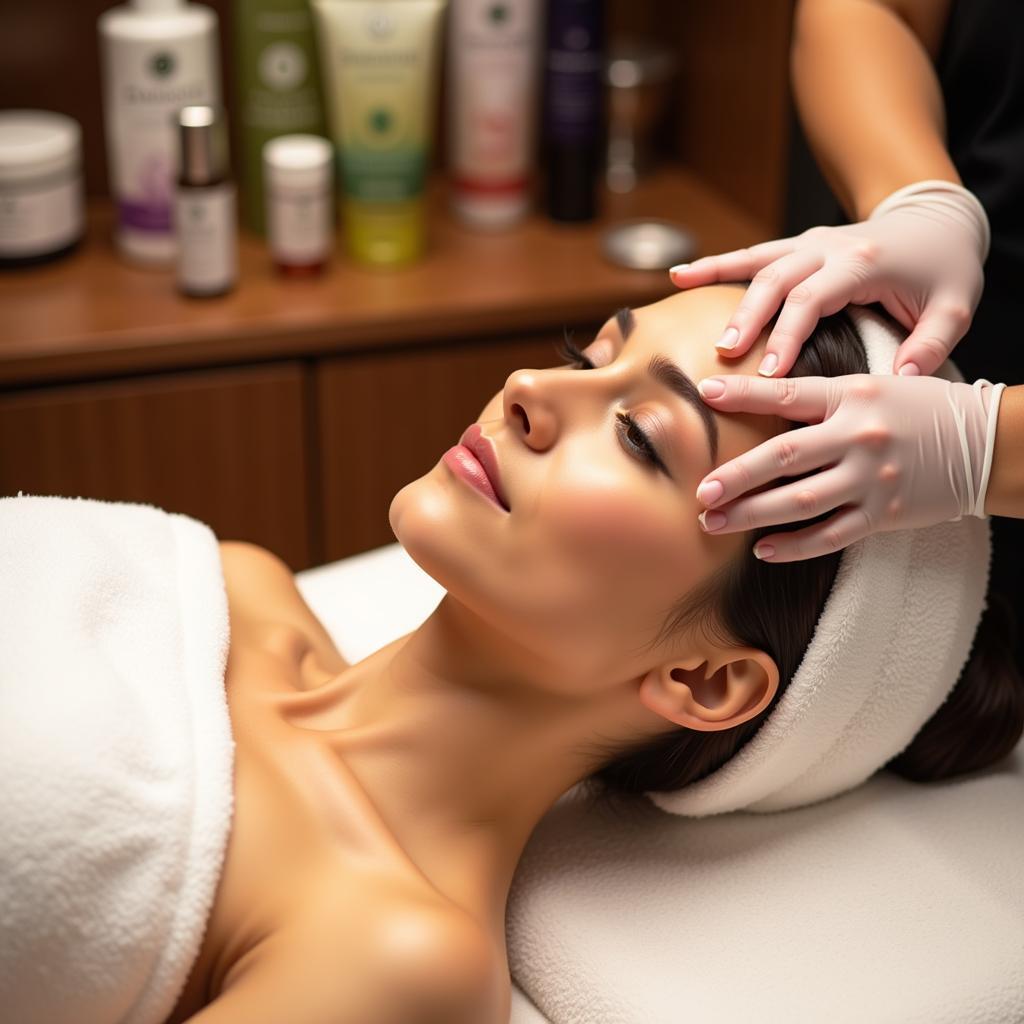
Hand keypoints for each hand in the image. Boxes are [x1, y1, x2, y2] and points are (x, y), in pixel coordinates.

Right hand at [670, 181, 989, 377]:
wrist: (938, 219)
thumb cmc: (944, 269)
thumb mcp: (956, 307)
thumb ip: (931, 343)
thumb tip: (903, 377)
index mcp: (863, 262)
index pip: (813, 300)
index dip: (788, 335)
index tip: (770, 375)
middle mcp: (830, 246)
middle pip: (776, 280)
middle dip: (748, 318)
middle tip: (726, 354)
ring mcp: (811, 242)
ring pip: (757, 262)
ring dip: (720, 284)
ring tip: (687, 304)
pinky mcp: (798, 245)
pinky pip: (751, 254)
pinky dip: (715, 265)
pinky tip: (679, 275)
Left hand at [693, 372, 1003, 562]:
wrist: (985, 443)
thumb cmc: (921, 409)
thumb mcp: (874, 386)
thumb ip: (822, 397)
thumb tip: (763, 399)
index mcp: (853, 396)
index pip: (788, 394)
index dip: (744, 394)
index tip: (705, 393)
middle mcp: (858, 436)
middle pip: (784, 457)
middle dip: (736, 476)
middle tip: (700, 492)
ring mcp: (871, 479)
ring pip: (799, 502)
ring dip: (751, 515)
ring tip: (715, 523)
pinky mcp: (883, 514)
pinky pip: (829, 535)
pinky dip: (793, 545)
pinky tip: (762, 549)